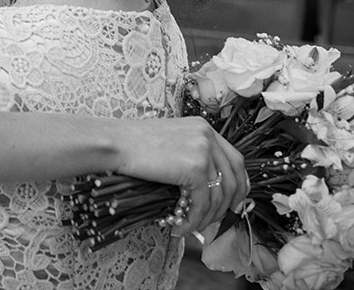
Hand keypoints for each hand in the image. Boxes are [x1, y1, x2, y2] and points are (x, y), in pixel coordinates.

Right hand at [114, 116, 247, 237]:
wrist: (116, 144)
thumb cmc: (134, 145)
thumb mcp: (172, 143)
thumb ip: (192, 157)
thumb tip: (207, 188)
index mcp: (203, 127)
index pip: (235, 159)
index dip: (238, 184)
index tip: (233, 202)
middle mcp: (208, 135)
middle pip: (233, 178)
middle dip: (227, 204)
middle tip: (215, 221)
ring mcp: (203, 150)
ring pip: (218, 194)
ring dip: (207, 217)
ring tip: (191, 226)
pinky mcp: (195, 168)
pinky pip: (202, 202)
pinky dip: (194, 219)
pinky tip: (181, 225)